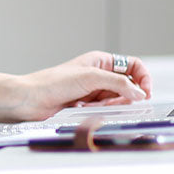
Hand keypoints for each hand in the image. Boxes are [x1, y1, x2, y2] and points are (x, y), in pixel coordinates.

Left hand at [10, 51, 152, 121]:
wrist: (29, 100)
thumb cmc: (51, 83)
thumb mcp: (89, 77)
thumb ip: (118, 83)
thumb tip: (139, 92)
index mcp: (101, 61)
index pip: (133, 66)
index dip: (142, 79)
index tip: (144, 93)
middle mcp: (99, 75)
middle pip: (127, 87)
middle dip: (121, 97)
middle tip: (108, 102)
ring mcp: (93, 92)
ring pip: (115, 102)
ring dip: (106, 106)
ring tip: (88, 104)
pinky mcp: (86, 106)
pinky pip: (103, 112)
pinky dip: (96, 112)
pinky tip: (80, 109)